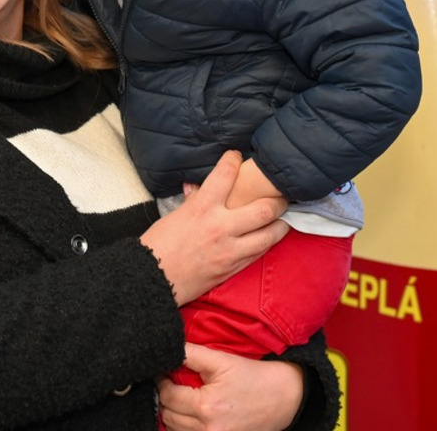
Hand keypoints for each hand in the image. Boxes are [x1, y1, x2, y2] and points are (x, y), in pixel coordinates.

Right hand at [140, 150, 288, 305]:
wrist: (154, 279)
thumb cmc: (158, 246)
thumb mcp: (174, 216)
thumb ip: (192, 202)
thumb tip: (195, 188)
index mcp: (202, 208)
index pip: (225, 174)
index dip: (233, 160)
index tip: (236, 156)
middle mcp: (221, 227)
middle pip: (263, 208)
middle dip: (277, 199)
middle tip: (280, 194)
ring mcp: (230, 250)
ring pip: (270, 234)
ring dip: (280, 224)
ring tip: (282, 217)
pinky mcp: (233, 267)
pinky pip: (259, 253)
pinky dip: (267, 242)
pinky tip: (268, 236)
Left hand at [157, 344, 304, 430]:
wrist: (284, 397)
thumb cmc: (252, 376)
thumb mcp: (221, 360)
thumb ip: (190, 354)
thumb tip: (169, 350)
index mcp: (206, 407)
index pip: (168, 397)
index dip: (162, 382)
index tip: (163, 373)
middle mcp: (208, 429)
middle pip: (168, 416)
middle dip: (165, 398)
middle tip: (171, 384)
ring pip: (176, 430)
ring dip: (173, 414)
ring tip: (180, 398)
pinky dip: (185, 426)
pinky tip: (190, 414)